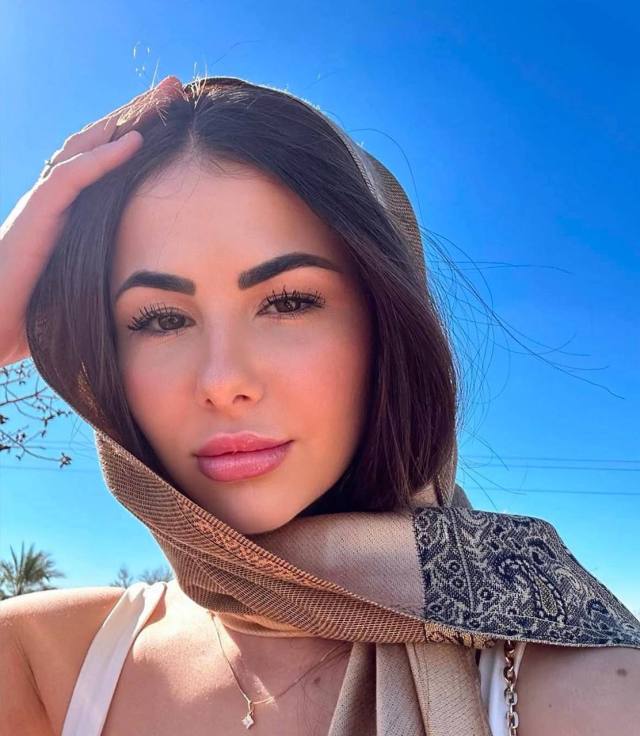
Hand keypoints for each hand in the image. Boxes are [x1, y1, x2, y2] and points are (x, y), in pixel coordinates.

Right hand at [0, 75, 182, 366]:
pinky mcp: (37, 213)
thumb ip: (110, 262)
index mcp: (71, 209)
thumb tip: (154, 278)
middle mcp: (57, 196)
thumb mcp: (86, 279)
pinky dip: (104, 157)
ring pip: (88, 145)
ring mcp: (45, 200)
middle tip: (173, 87)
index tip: (174, 119)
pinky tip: (135, 141)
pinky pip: (73, 176)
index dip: (138, 134)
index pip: (107, 159)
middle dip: (137, 112)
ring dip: (127, 119)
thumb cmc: (38, 312)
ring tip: (163, 96)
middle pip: (100, 140)